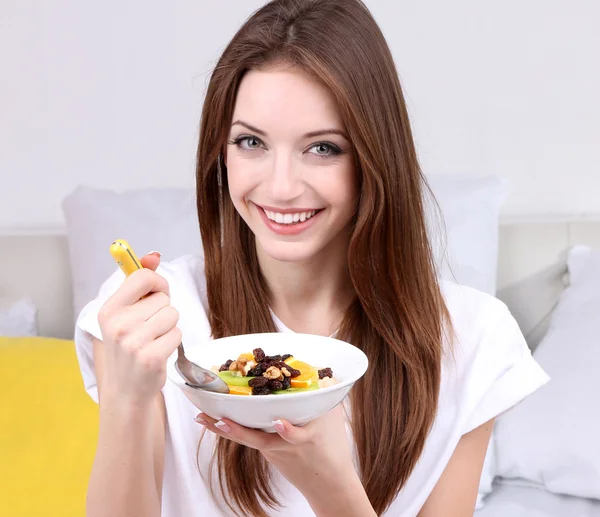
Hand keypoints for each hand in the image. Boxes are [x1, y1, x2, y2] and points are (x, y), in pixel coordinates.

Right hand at [97, 252, 181, 404]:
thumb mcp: (126, 313)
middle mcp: (118, 324)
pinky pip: (177, 334)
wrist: (126, 389)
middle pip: (163, 298)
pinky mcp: (150, 358)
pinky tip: (158, 352)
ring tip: (153, 340)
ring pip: (173, 315)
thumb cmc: (129, 346)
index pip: (142, 277)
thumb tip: (154, 255)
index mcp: (109, 309)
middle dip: (163, 311)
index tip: (156, 294)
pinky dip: (173, 342)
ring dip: (169, 326)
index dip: (157, 283)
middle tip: (149, 328)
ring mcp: (133, 343)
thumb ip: (140, 282)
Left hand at [195, 405, 375, 515]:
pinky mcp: (267, 453)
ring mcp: (273, 452)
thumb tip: (324, 372)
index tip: (280, 423)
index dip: (289, 430)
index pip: (297, 435)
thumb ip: (326, 393)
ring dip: (223, 429)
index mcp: (307, 437)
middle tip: (217, 419)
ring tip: (202, 417)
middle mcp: (285, 446)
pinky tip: (215, 420)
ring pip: (246, 438)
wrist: (327, 484)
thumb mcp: (334, 416)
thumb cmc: (332, 447)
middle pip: (257, 439)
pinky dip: (233, 429)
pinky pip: (248, 438)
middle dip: (236, 429)